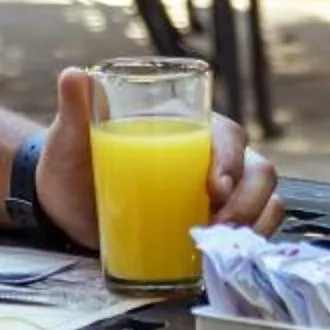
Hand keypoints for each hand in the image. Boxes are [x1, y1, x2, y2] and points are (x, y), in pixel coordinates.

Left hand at [36, 65, 282, 246]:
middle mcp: (210, 155)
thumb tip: (74, 74)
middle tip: (216, 225)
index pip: (227, 133)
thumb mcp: (71, 139)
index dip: (230, 158)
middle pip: (255, 168)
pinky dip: (254, 238)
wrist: (64, 208)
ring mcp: (218, 191)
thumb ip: (74, 108)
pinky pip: (256, 225)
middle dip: (248, 199)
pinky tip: (231, 254)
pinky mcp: (215, 222)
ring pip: (265, 198)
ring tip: (220, 243)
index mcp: (184, 126)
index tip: (214, 187)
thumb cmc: (73, 165)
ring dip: (254, 221)